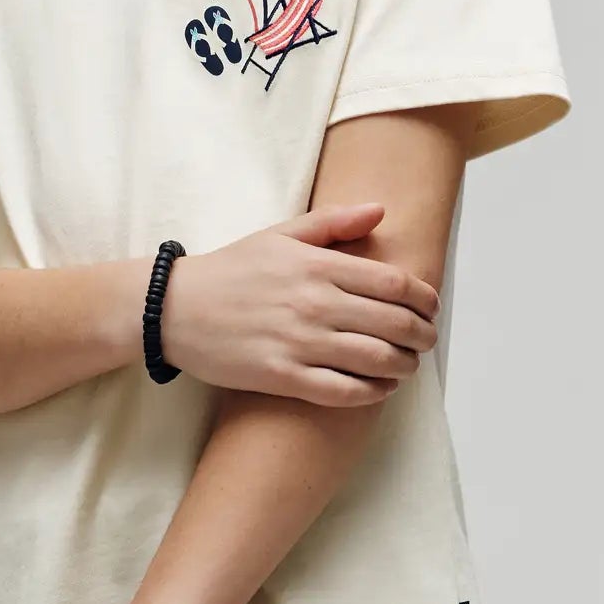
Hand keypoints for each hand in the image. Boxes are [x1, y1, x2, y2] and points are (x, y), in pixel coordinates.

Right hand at [160, 201, 439, 405]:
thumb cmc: (229, 270)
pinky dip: (372, 393)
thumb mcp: (280, 234)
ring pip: (376, 360)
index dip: (424, 299)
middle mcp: (314, 303)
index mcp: (317, 265)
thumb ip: (333, 222)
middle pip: (395, 324)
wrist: (172, 308)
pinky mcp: (282, 375)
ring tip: (407, 366)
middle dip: (423, 336)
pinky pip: (343, 391)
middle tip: (427, 341)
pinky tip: (379, 388)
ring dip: (404, 366)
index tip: (431, 307)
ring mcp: (299, 342)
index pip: (394, 283)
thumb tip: (380, 210)